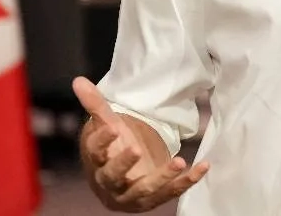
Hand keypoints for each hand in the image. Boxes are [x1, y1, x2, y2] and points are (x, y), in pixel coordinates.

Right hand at [73, 76, 209, 211]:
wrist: (123, 175)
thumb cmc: (113, 147)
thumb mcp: (106, 125)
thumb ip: (95, 105)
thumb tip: (78, 80)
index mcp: (97, 163)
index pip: (95, 153)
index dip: (103, 141)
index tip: (113, 128)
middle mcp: (111, 184)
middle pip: (113, 177)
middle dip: (124, 164)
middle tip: (136, 149)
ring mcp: (133, 195)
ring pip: (144, 190)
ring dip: (162, 178)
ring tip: (178, 161)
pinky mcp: (154, 199)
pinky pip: (171, 193)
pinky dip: (187, 182)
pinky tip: (202, 167)